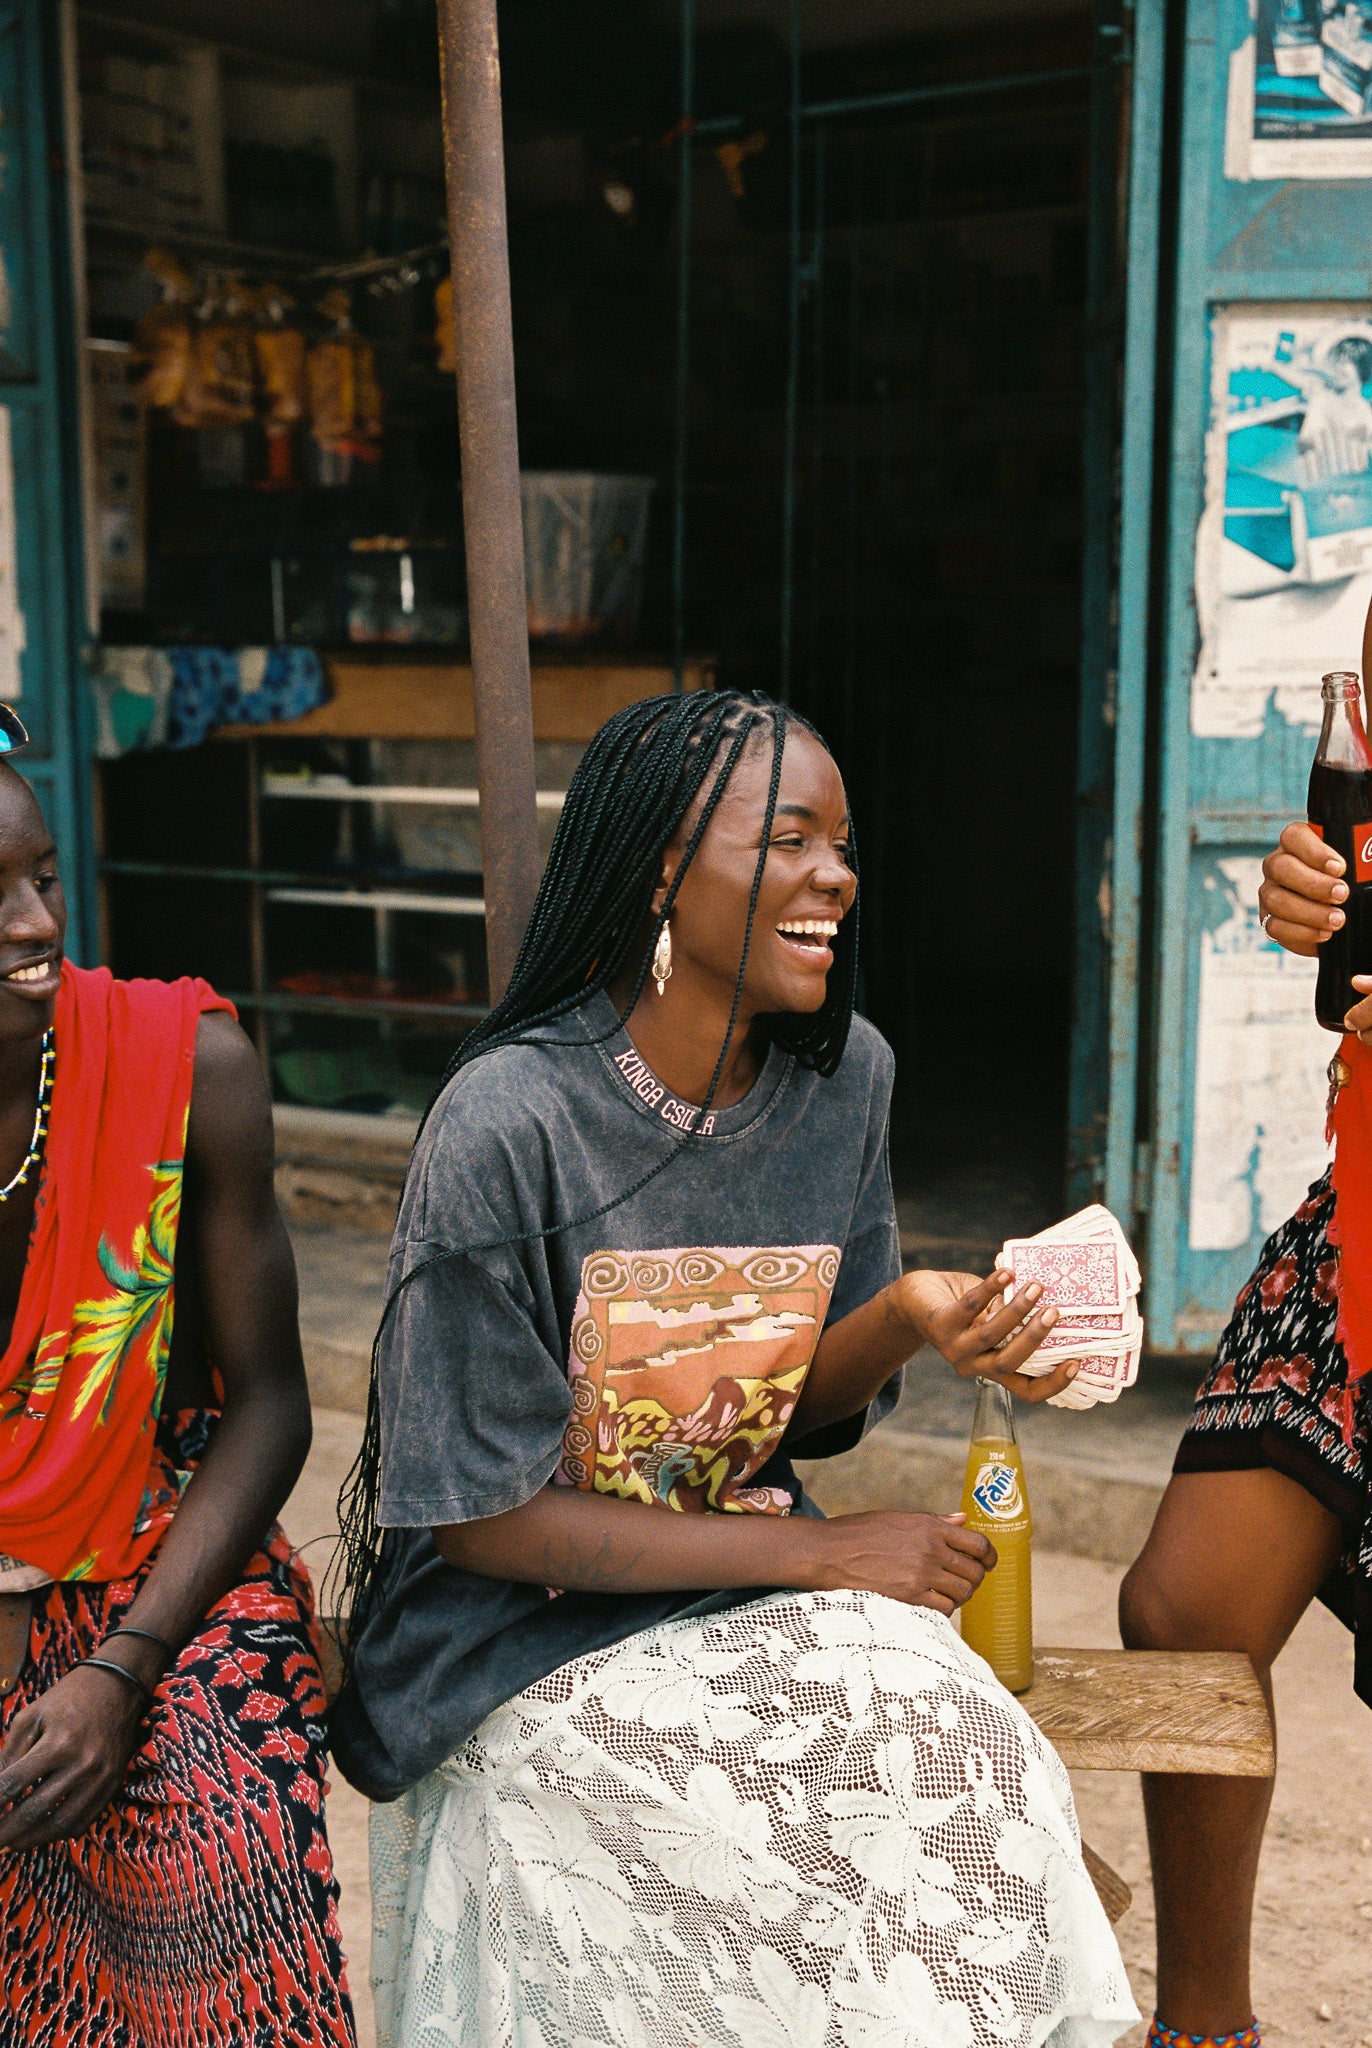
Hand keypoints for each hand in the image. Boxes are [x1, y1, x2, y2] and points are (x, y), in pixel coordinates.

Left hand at [0, 1664, 146, 1850]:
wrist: (118, 1687)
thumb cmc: (68, 1699)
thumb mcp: (31, 1716)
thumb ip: (9, 1754)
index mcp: (59, 1742)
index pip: (13, 1784)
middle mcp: (82, 1763)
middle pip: (35, 1810)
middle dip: (6, 1831)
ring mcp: (100, 1777)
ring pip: (60, 1824)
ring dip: (30, 1840)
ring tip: (11, 1844)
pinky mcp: (112, 1784)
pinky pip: (83, 1821)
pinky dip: (58, 1833)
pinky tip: (40, 1833)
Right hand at [808, 1509, 994, 1615]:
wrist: (828, 1552)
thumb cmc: (859, 1533)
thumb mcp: (898, 1518)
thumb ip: (935, 1522)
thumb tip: (963, 1520)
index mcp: (930, 1526)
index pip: (978, 1544)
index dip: (989, 1557)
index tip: (988, 1564)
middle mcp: (930, 1549)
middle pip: (974, 1572)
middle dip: (973, 1580)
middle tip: (963, 1583)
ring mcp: (921, 1574)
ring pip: (963, 1593)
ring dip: (960, 1597)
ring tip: (947, 1595)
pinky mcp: (909, 1597)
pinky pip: (944, 1609)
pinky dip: (944, 1610)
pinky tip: (933, 1605)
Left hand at [896, 1268, 1081, 1403]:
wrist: (916, 1300)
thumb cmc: (965, 1309)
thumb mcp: (994, 1319)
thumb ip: (1017, 1319)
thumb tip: (1056, 1299)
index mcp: (992, 1368)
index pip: (1027, 1391)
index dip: (1053, 1384)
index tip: (1077, 1363)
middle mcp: (973, 1365)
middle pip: (1009, 1364)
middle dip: (1034, 1338)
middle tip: (1055, 1313)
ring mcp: (954, 1347)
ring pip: (990, 1335)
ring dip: (1016, 1309)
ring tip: (1036, 1286)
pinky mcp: (940, 1323)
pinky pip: (970, 1306)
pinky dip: (991, 1288)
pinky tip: (1007, 1274)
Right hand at [1259, 821, 1347, 956]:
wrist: (1341, 912)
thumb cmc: (1348, 882)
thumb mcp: (1357, 867)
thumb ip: (1360, 862)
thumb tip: (1365, 865)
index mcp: (1297, 844)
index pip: (1294, 836)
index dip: (1315, 852)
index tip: (1340, 868)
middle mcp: (1277, 865)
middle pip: (1281, 868)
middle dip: (1313, 884)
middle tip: (1342, 894)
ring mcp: (1270, 892)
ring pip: (1276, 900)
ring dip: (1310, 913)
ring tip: (1337, 920)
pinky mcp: (1268, 919)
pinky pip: (1275, 927)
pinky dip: (1302, 933)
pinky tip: (1324, 934)